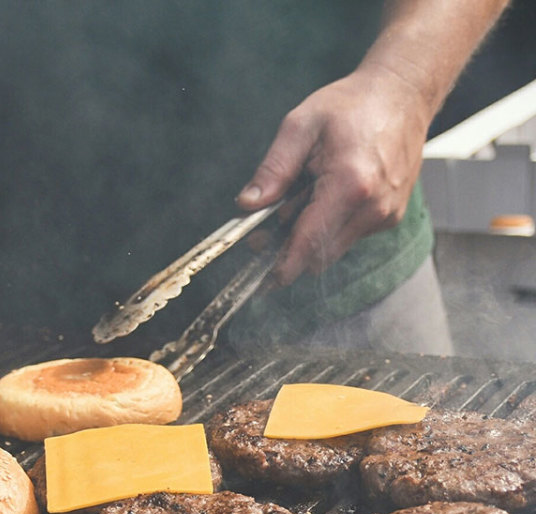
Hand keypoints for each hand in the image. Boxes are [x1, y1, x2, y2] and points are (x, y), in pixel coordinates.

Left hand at [235, 63, 429, 285]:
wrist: (403, 94)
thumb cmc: (352, 105)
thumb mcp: (300, 126)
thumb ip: (273, 169)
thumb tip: (247, 204)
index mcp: (350, 185)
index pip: (308, 244)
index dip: (282, 267)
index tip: (263, 281)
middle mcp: (373, 207)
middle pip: (319, 255)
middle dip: (289, 248)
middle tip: (269, 225)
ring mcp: (386, 214)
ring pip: (333, 248)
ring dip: (310, 234)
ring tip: (307, 192)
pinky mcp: (390, 216)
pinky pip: (349, 236)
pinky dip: (330, 225)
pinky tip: (328, 192)